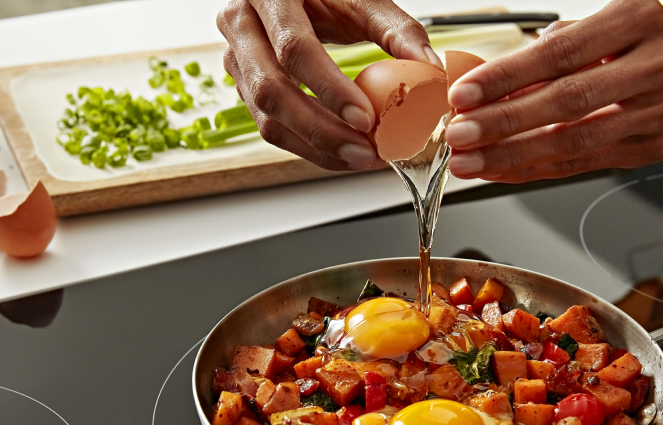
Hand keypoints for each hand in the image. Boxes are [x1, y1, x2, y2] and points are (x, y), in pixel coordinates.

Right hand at [217, 0, 442, 170]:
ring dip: (316, 147)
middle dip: (322, 131)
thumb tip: (431, 69)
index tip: (366, 119)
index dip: (329, 88)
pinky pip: (271, 127)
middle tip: (364, 151)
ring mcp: (235, 60)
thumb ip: (396, 29)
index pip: (294, 49)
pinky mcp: (244, 86)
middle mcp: (240, 26)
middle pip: (272, 92)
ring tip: (359, 157)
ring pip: (267, 119)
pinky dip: (308, 146)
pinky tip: (341, 152)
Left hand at [446, 0, 662, 182]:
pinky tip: (497, 170)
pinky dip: (533, 169)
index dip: (506, 77)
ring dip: (510, 155)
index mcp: (635, 22)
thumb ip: (560, 45)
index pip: (558, 53)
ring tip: (467, 161)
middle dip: (502, 122)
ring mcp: (653, 112)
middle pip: (564, 101)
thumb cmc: (648, 39)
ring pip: (572, 141)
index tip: (464, 94)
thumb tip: (497, 80)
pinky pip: (580, 164)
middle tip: (458, 134)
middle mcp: (649, 67)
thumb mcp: (614, 21)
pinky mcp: (647, 147)